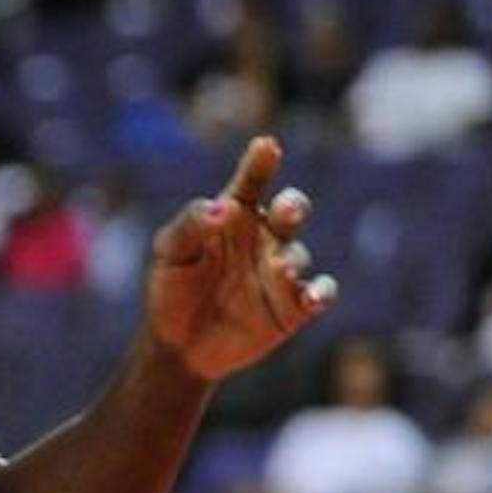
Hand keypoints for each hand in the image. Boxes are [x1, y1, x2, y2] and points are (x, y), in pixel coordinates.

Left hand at [146, 135, 336, 381]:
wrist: (177, 347)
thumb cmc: (171, 290)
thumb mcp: (170, 253)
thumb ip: (190, 224)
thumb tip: (222, 208)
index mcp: (235, 213)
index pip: (251, 181)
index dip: (260, 162)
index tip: (265, 146)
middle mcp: (265, 236)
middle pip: (289, 209)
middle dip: (291, 205)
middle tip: (284, 209)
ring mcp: (282, 269)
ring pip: (299, 252)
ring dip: (292, 258)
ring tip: (278, 268)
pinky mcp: (294, 305)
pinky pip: (319, 291)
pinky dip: (322, 292)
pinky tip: (313, 297)